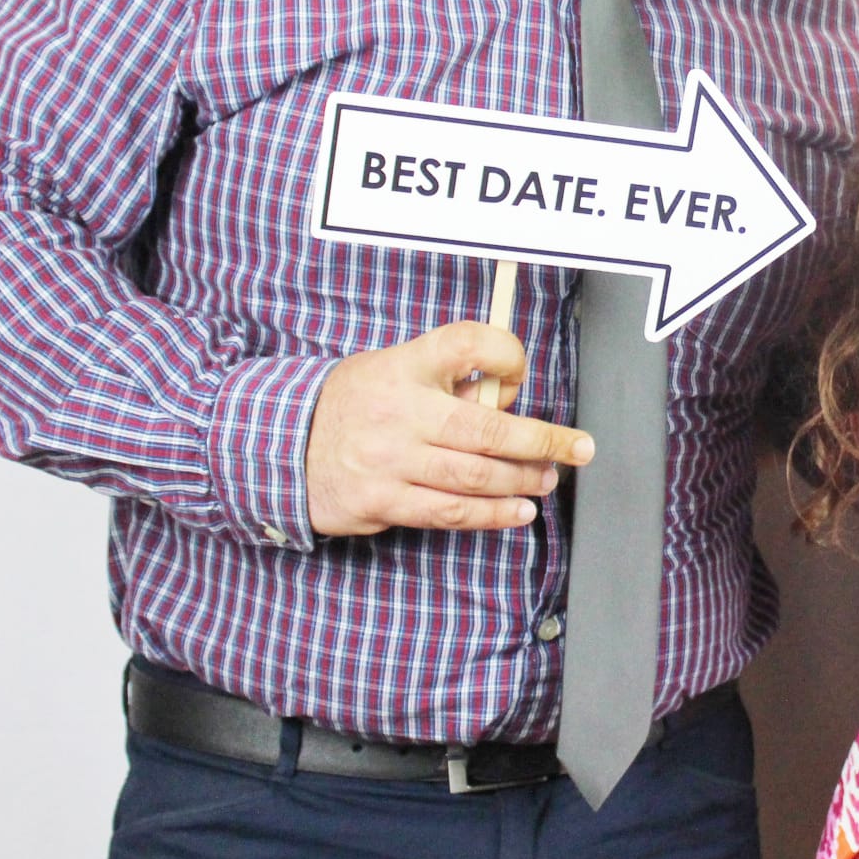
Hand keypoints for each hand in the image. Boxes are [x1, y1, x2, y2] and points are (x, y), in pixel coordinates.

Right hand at [304, 322, 592, 537]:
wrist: (281, 445)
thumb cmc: (356, 403)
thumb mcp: (394, 368)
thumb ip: (449, 379)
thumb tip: (506, 400)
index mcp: (405, 366)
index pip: (466, 344)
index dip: (507, 355)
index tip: (521, 372)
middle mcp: (399, 411)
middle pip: (487, 429)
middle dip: (543, 442)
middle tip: (577, 449)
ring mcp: (388, 460)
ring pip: (474, 477)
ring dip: (522, 482)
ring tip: (546, 480)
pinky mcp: (381, 501)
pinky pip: (448, 512)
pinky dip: (491, 514)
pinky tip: (517, 512)